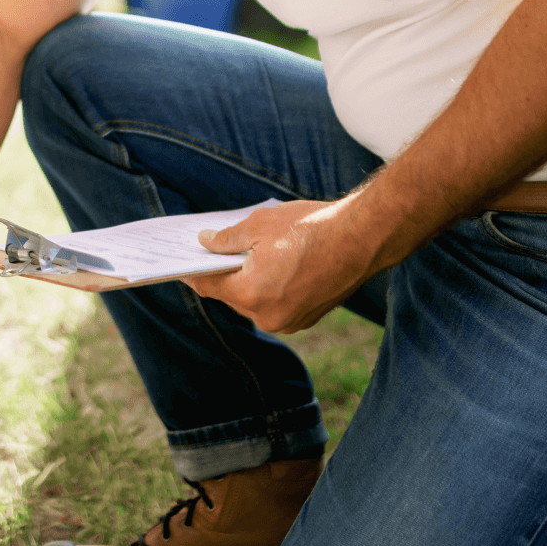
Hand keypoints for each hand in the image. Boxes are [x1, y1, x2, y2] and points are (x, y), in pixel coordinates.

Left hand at [182, 199, 379, 333]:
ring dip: (250, 281)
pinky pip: (278, 304)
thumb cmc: (312, 227)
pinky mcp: (308, 318)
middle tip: (215, 251)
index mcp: (251, 294)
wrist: (363, 238)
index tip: (182, 263)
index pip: (209, 285)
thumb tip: (206, 243)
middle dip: (225, 274)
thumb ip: (227, 238)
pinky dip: (272, 288)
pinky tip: (276, 265)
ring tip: (249, 255)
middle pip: (233, 296)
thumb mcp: (260, 224)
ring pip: (256, 301)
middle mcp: (268, 316)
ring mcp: (290, 322)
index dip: (194, 272)